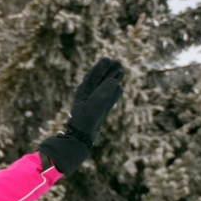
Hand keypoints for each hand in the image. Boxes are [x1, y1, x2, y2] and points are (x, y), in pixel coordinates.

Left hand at [37, 58, 124, 175]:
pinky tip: (120, 89)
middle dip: (108, 71)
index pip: (92, 77)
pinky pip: (108, 101)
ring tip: (121, 72)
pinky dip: (114, 95)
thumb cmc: (84, 123)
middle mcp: (88, 98)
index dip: (100, 68)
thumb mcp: (93, 107)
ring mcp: (94, 106)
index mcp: (83, 93)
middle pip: (99, 81)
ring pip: (105, 90)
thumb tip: (114, 82)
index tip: (108, 59)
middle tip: (118, 62)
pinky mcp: (99, 114)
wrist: (80, 140)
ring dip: (112, 81)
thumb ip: (103, 94)